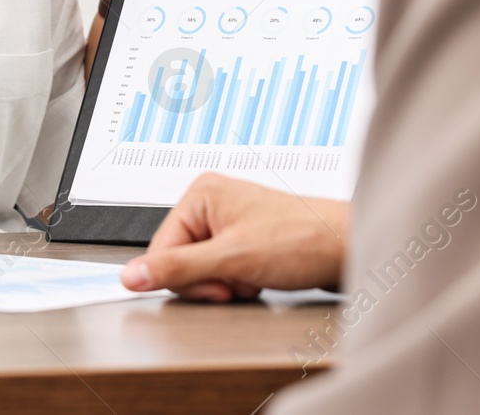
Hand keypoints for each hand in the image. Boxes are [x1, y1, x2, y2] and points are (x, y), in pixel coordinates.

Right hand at [119, 173, 347, 301]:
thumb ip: (177, 269)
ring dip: (225, 283)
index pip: (160, 249)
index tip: (216, 285)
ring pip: (200, 269)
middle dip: (208, 281)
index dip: (186, 278)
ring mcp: (228, 220)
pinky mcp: (242, 238)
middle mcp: (211, 203)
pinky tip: (258, 277)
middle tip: (238, 280)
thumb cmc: (302, 240)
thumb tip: (132, 276)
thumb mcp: (231, 260)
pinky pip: (220, 270)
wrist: (348, 247)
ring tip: (252, 276)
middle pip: (179, 260)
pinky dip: (237, 282)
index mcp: (201, 194)